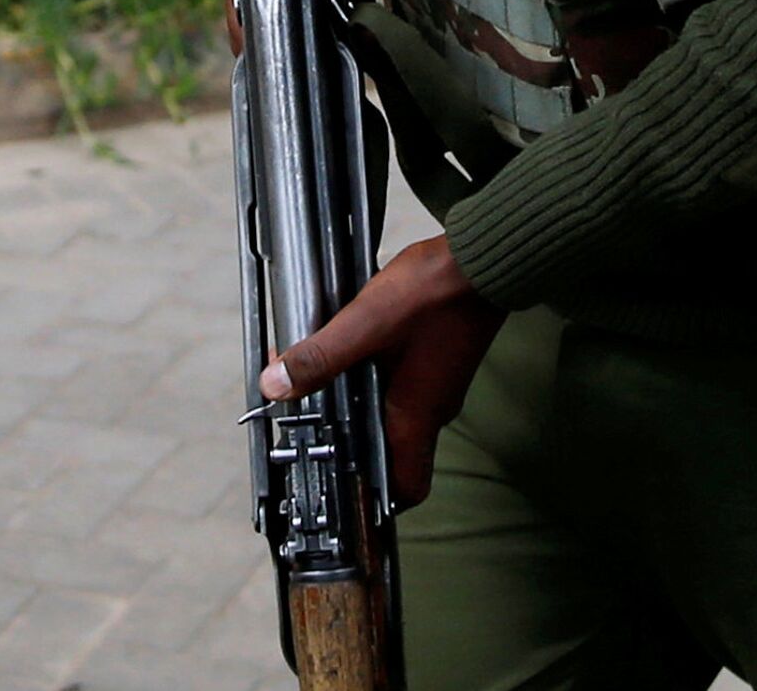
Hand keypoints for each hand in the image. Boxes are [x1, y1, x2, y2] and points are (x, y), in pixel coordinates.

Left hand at [260, 235, 503, 508]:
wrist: (481, 259)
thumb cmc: (434, 295)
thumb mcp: (366, 324)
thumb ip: (322, 356)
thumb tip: (275, 386)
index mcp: (416, 417)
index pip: (405, 490)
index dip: (373, 498)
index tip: (335, 483)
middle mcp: (431, 410)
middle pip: (391, 453)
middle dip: (350, 446)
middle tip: (311, 427)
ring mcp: (436, 385)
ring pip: (393, 416)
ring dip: (356, 408)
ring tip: (317, 387)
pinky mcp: (436, 361)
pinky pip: (399, 386)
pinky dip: (370, 380)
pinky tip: (347, 353)